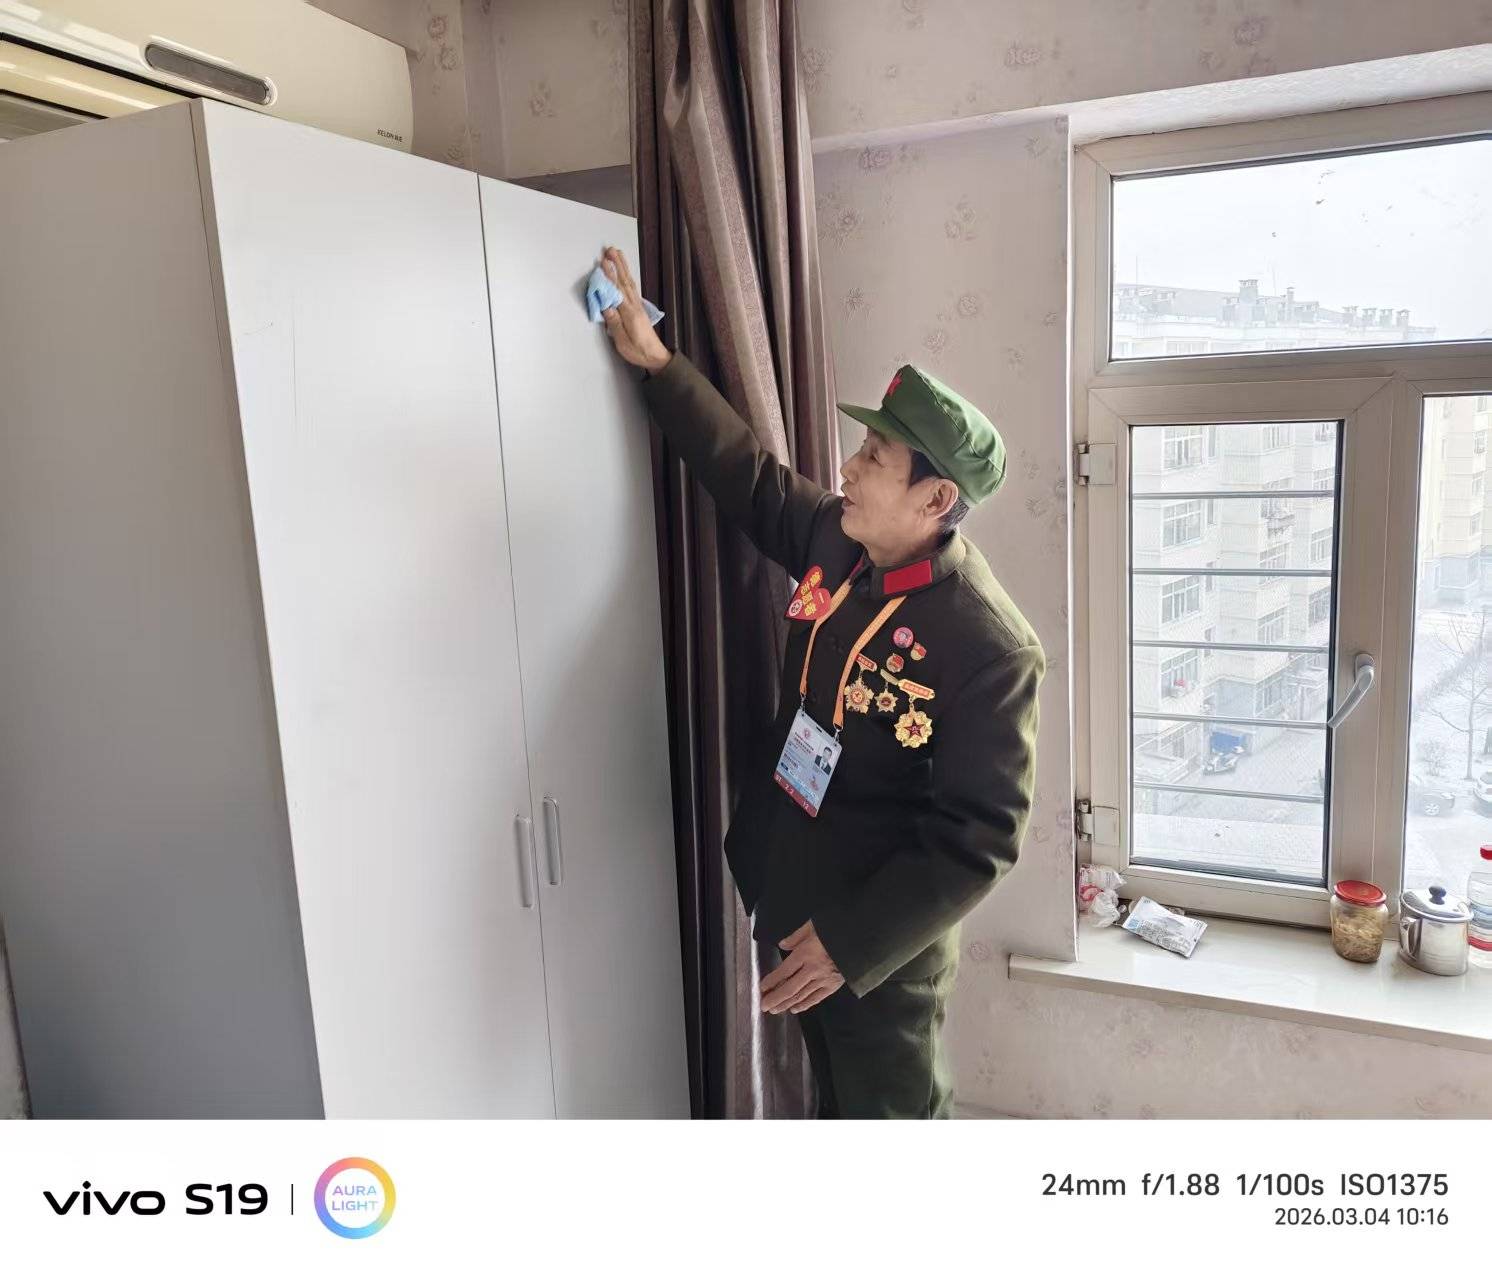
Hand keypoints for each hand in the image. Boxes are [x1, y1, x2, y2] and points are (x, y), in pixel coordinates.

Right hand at [598, 246, 670, 372]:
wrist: (656, 356)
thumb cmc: (638, 351)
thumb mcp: (623, 342)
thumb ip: (615, 324)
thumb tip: (606, 307)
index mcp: (629, 314)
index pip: (617, 292)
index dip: (610, 276)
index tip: (603, 262)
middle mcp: (635, 306)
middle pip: (625, 282)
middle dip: (617, 265)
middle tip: (610, 249)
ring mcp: (638, 306)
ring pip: (629, 282)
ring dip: (623, 267)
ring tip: (617, 254)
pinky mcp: (639, 308)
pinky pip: (632, 288)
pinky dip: (627, 277)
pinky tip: (624, 272)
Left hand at [760, 921, 843, 1014]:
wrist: (862, 939)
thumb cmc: (836, 929)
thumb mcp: (813, 925)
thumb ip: (796, 936)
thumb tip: (782, 945)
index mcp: (806, 953)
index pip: (784, 971)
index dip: (771, 981)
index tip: (762, 988)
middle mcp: (812, 970)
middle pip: (790, 988)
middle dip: (775, 998)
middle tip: (764, 1006)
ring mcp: (824, 979)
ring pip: (801, 996)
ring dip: (786, 1004)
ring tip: (775, 1010)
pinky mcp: (834, 985)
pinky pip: (816, 998)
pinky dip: (805, 1005)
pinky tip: (795, 1009)